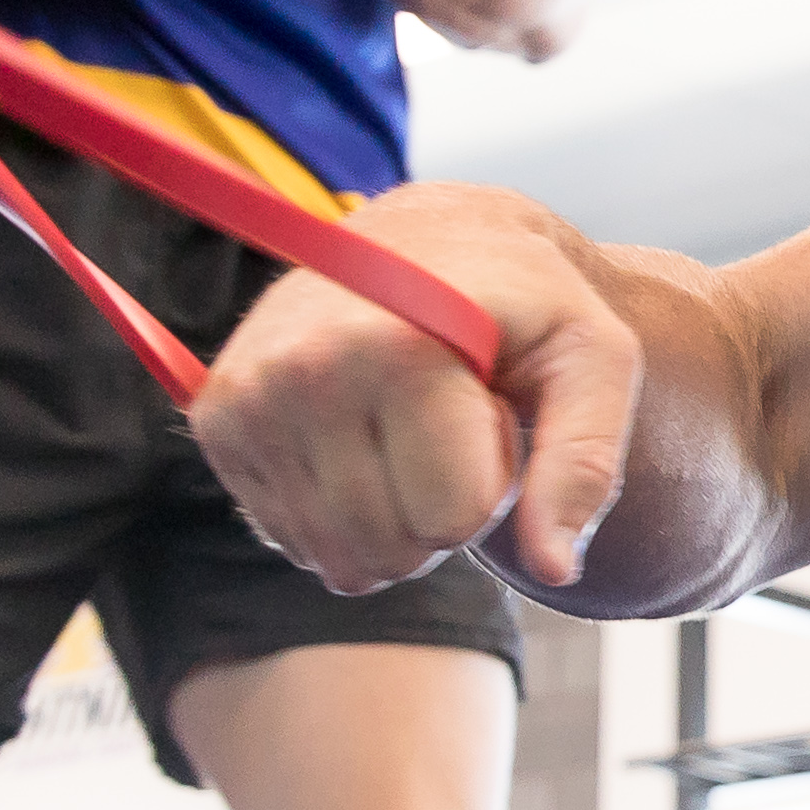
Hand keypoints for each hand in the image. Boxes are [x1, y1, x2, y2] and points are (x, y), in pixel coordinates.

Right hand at [189, 184, 645, 593]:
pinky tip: (359, 439)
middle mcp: (304, 367)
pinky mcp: (217, 418)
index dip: (495, 481)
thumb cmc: (524, 305)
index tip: (489, 407)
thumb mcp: (592, 361)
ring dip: (389, 521)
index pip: (455, 516)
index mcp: (398, 346)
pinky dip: (337, 513)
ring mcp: (249, 394)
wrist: (427, 239)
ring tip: (407, 431)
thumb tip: (556, 570)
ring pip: (339, 559)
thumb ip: (584, 465)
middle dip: (439, 512)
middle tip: (448, 424)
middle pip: (393, 549)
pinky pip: (292, 539)